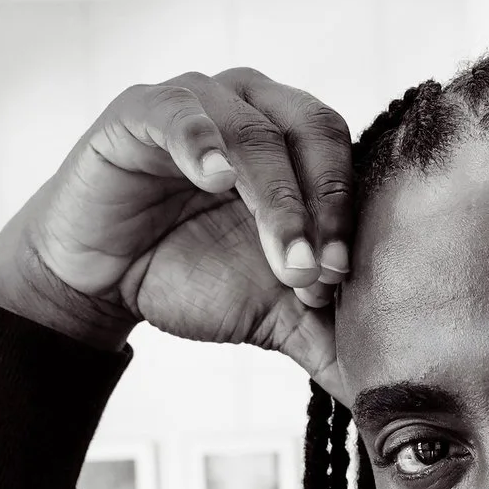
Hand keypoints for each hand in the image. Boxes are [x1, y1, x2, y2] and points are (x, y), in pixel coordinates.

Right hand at [0, 68, 352, 393]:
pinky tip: (214, 177)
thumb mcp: (273, 312)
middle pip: (312, 134)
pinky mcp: (141, 110)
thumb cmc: (190, 274)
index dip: (350, 216)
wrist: (101, 280)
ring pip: (254, 131)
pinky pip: (179, 113)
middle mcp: (256, 109)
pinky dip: (201, 142)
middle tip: (315, 273)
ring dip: (275, 197)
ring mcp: (200, 103)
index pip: (344, 161)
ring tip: (282, 257)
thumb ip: (328, 336)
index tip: (345, 279)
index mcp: (298, 145)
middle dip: (320, 209)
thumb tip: (387, 386)